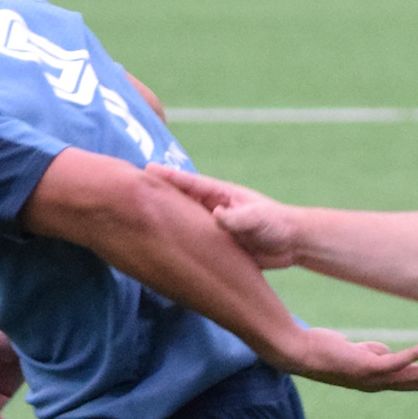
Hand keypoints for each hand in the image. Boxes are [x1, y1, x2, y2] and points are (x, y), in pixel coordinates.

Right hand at [148, 165, 306, 268]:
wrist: (290, 244)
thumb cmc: (276, 223)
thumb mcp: (258, 218)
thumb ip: (237, 218)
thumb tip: (215, 216)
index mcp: (219, 194)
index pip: (187, 183)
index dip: (167, 177)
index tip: (146, 170)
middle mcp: (210, 207)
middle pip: (176, 199)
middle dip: (154, 194)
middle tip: (127, 189)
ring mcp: (209, 225)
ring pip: (180, 221)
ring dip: (161, 219)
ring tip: (133, 218)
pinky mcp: (213, 243)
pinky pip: (190, 242)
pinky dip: (176, 243)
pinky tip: (158, 248)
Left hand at [272, 327, 417, 392]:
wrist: (300, 353)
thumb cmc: (326, 350)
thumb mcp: (356, 352)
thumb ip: (373, 353)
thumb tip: (385, 350)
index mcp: (380, 380)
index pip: (415, 380)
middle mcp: (379, 383)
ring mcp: (373, 377)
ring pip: (413, 376)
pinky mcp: (365, 366)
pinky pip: (395, 361)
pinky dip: (415, 355)